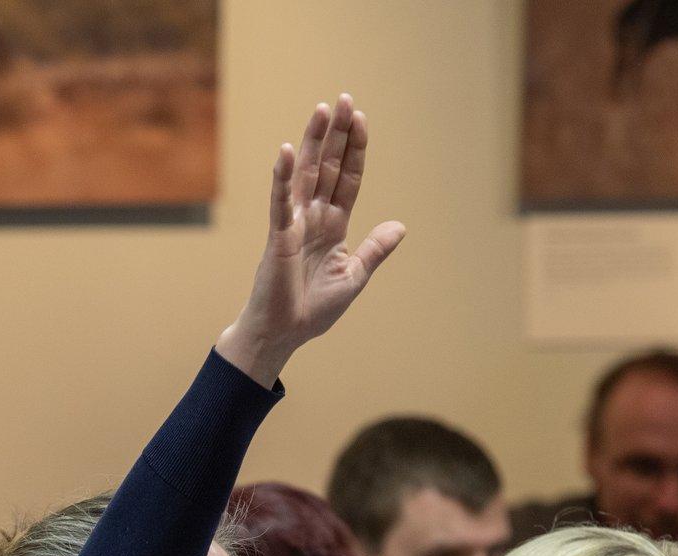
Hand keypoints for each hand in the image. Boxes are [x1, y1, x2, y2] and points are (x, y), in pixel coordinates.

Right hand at [216, 94, 405, 387]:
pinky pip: (280, 202)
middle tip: (344, 99)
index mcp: (333, 226)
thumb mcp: (355, 277)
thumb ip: (375, 249)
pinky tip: (284, 151)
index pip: (347, 179)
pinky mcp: (277, 236)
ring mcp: (294, 224)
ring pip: (305, 174)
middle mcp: (313, 218)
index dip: (354, 151)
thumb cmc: (313, 310)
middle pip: (326, 166)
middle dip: (336, 134)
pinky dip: (282, 177)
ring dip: (312, 141)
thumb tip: (400, 225)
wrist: (284, 334)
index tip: (360, 120)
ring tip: (321, 109)